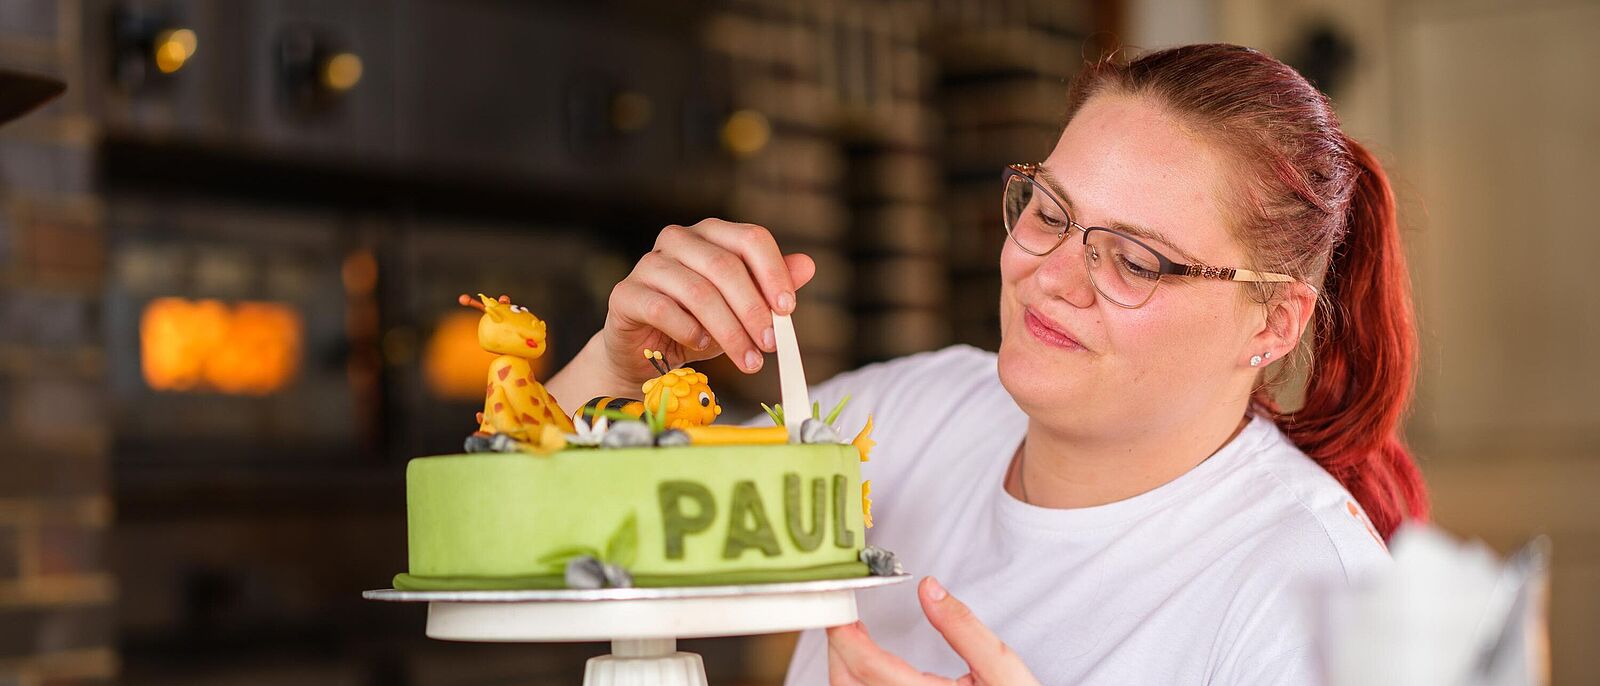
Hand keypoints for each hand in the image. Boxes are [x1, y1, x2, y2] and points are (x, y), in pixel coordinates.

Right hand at [602, 218, 814, 382]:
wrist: (646, 355)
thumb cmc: (697, 325)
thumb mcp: (741, 308)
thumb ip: (770, 286)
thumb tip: (807, 265)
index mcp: (711, 234)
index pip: (750, 239)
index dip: (773, 272)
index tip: (788, 309)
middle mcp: (678, 240)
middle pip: (725, 266)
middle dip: (753, 310)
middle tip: (770, 344)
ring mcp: (649, 264)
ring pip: (698, 291)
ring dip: (729, 330)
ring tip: (747, 359)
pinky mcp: (626, 294)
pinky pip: (664, 309)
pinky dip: (690, 331)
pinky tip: (702, 346)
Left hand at [827, 577, 1040, 685]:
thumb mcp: (1001, 667)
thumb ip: (964, 627)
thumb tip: (929, 590)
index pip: (870, 668)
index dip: (846, 636)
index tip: (840, 613)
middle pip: (847, 684)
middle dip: (839, 649)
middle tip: (845, 619)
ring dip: (844, 666)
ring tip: (854, 638)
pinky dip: (855, 681)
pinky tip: (865, 666)